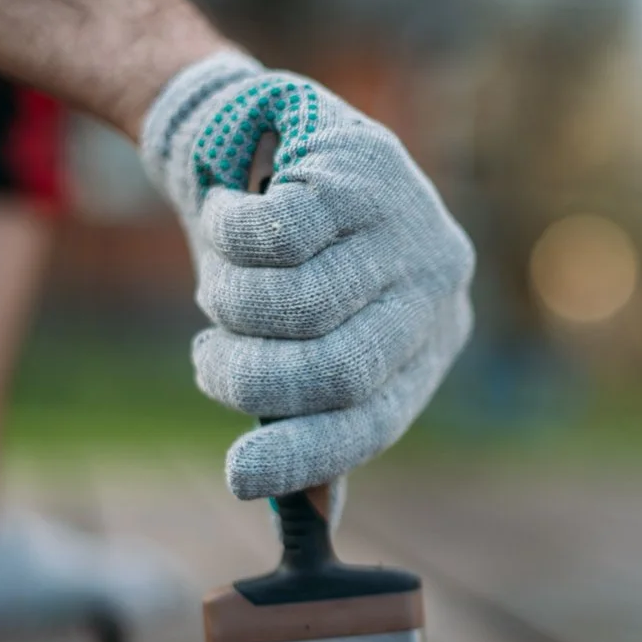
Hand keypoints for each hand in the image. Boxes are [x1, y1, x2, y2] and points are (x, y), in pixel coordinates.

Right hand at [140, 52, 473, 498]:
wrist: (266, 129)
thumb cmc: (290, 260)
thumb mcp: (311, 334)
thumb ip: (314, 416)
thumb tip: (314, 512)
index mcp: (429, 341)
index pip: (371, 420)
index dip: (305, 456)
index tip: (238, 478)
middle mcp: (434, 284)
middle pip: (335, 370)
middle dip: (250, 379)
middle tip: (208, 361)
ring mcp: (407, 220)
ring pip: (297, 304)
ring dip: (231, 305)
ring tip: (221, 288)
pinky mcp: (364, 164)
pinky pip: (277, 236)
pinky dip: (229, 239)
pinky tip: (225, 220)